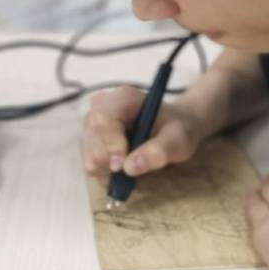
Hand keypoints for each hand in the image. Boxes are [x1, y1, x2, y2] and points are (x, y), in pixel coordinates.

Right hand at [83, 86, 205, 177]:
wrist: (172, 129)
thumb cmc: (177, 130)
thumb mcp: (178, 140)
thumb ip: (158, 151)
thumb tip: (129, 168)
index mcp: (123, 97)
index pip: (103, 119)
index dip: (110, 145)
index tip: (123, 166)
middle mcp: (102, 106)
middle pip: (93, 139)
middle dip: (112, 160)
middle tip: (134, 168)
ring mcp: (92, 122)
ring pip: (90, 155)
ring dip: (110, 168)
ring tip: (134, 162)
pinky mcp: (90, 139)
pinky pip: (90, 163)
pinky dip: (107, 172)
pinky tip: (125, 164)